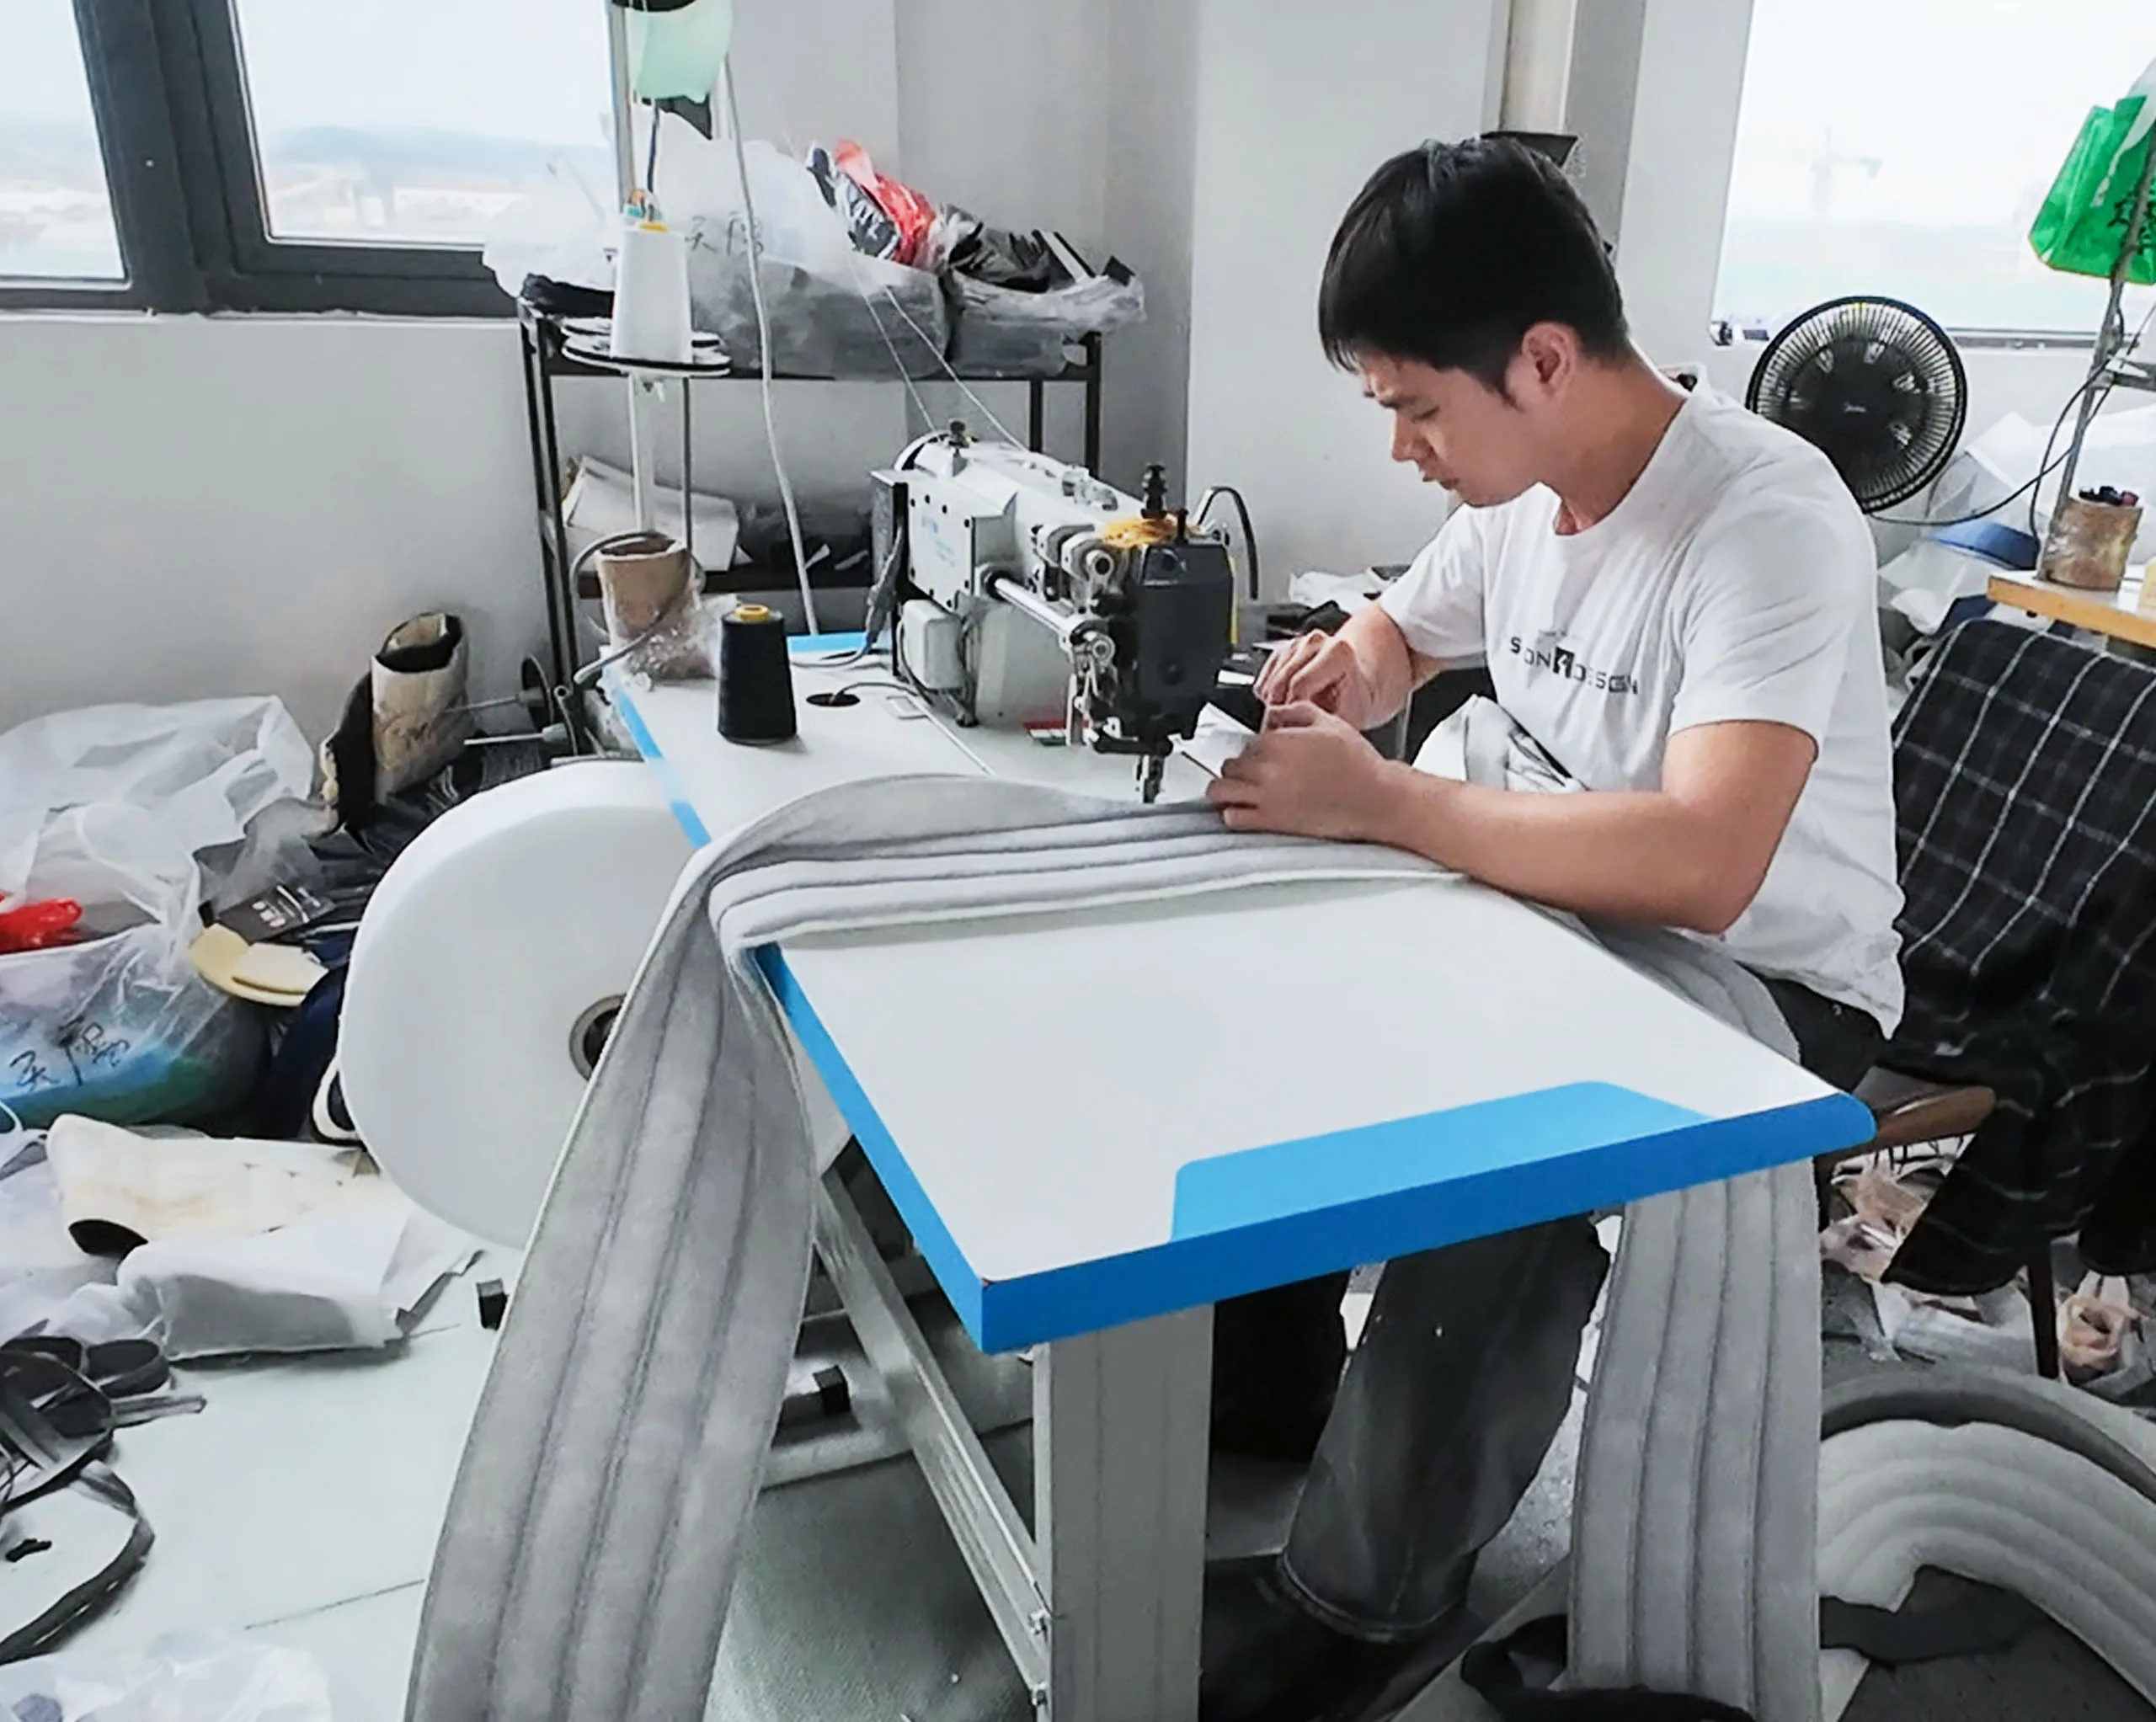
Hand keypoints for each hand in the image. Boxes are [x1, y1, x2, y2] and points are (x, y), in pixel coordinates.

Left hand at [1207, 703, 1401, 839]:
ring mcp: (1266, 797)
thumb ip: (1293, 711)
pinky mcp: (1271, 821)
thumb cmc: (1357, 763)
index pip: (1245, 742)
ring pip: (1220, 790)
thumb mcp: (1328, 721)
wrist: (1374, 798)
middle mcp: (1267, 769)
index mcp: (1279, 741)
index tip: (1263, 754)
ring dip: (1225, 789)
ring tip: (1236, 791)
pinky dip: (1232, 814)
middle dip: (1239, 768)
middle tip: (1253, 773)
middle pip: (1229, 764)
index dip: (1254, 748)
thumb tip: (1272, 714)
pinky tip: (1244, 810)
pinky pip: (1232, 818)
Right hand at [1254, 631, 1380, 729]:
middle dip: (1281, 712)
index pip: (1299, 685)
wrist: (1354, 685)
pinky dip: (1268, 701)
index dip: (1294, 713)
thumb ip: (1325, 723)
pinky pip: (1261, 684)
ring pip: (1268, 685)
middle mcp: (1316, 642)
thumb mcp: (1349, 717)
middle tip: (1288, 731)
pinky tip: (1286, 707)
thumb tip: (1300, 735)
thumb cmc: (1352, 702)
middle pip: (1280, 683)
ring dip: (1273, 707)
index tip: (1296, 729)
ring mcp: (1295, 645)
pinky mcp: (1278, 652)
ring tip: (1289, 721)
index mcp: (1338, 651)